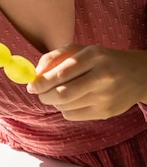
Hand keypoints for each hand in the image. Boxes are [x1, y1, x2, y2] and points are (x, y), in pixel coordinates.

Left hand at [26, 44, 146, 120]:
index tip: (30, 85)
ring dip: (54, 102)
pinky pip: (74, 116)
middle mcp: (102, 76)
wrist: (138, 75)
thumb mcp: (81, 50)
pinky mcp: (107, 112)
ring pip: (67, 106)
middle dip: (44, 96)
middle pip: (63, 94)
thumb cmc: (101, 59)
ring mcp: (106, 97)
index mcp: (94, 56)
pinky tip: (74, 100)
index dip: (42, 81)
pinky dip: (66, 110)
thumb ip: (55, 57)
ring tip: (59, 93)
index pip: (62, 72)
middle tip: (38, 93)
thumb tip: (35, 73)